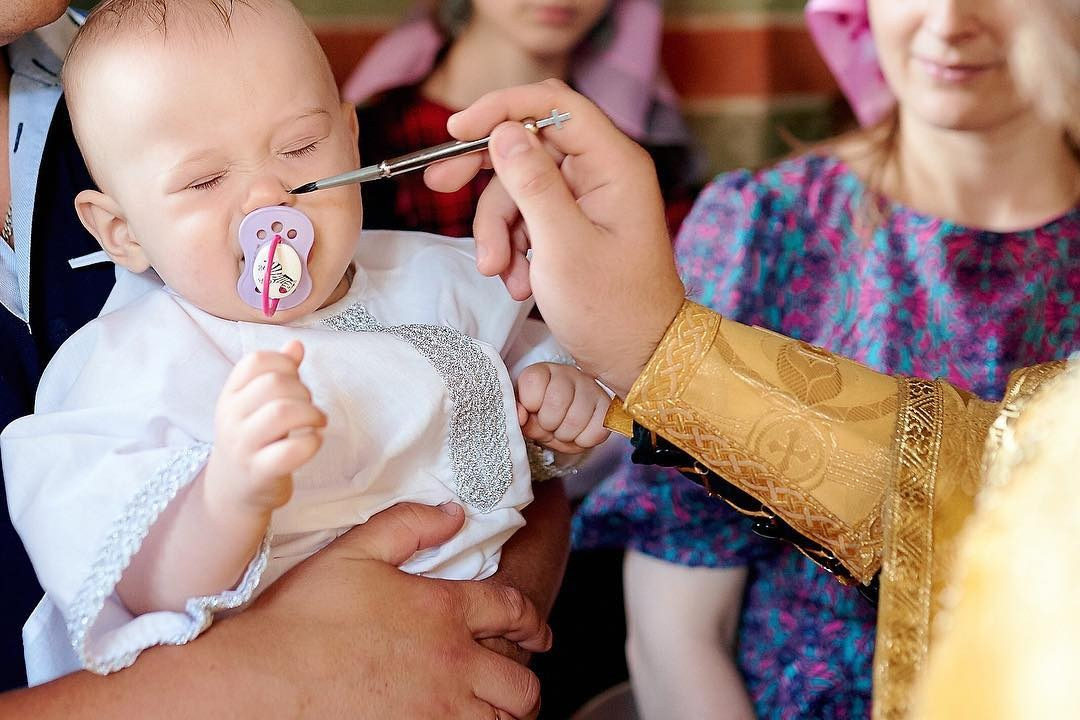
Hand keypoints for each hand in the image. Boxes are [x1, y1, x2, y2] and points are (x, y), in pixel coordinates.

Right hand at [206, 340, 325, 511]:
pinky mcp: (260, 472)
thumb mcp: (256, 405)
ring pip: (281, 412)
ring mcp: (243, 446)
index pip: (255, 361)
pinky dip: (312, 443)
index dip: (284, 364)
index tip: (295, 380)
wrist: (232, 491)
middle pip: (273, 384)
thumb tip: (295, 345)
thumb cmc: (252, 441)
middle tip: (309, 407)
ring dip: (310, 413)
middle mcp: (231, 417)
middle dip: (302, 390)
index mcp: (231, 395)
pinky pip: (290, 451)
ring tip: (316, 423)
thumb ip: (277, 374)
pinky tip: (313, 442)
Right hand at [241, 502, 549, 718]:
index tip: (536, 632)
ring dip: (504, 716)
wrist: (260, 683)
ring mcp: (438, 714)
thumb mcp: (356, 551)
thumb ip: (410, 524)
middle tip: (515, 683)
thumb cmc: (302, 617)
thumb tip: (454, 513)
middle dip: (525, 683)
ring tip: (495, 712)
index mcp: (443, 611)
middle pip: (521, 685)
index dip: (532, 621)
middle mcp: (453, 665)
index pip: (513, 610)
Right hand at [425, 79, 685, 395]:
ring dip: (499, 230)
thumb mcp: (562, 247)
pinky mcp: (574, 225)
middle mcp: (602, 172)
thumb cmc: (613, 310)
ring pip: (519, 188)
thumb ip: (532, 184)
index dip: (501, 108)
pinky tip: (517, 282)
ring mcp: (587, 199)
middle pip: (528, 144)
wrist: (639, 358)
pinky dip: (513, 247)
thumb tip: (504, 132)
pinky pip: (527, 218)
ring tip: (501, 273)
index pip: (554, 105)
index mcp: (613, 164)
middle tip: (440, 185)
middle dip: (485, 175)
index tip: (455, 131)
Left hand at [516, 363, 609, 453]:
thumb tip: (521, 416)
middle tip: (549, 425)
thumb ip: (517, 413)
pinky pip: (597, 431)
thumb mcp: (524, 415)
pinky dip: (584, 440)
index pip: (533, 382)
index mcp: (542, 371)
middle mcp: (568, 374)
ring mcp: (591, 388)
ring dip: (565, 434)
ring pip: (576, 420)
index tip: (532, 410)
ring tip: (563, 430)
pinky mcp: (608, 406)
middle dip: (548, 424)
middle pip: (556, 402)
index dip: (530, 405)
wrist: (564, 426)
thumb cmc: (541, 417)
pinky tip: (579, 433)